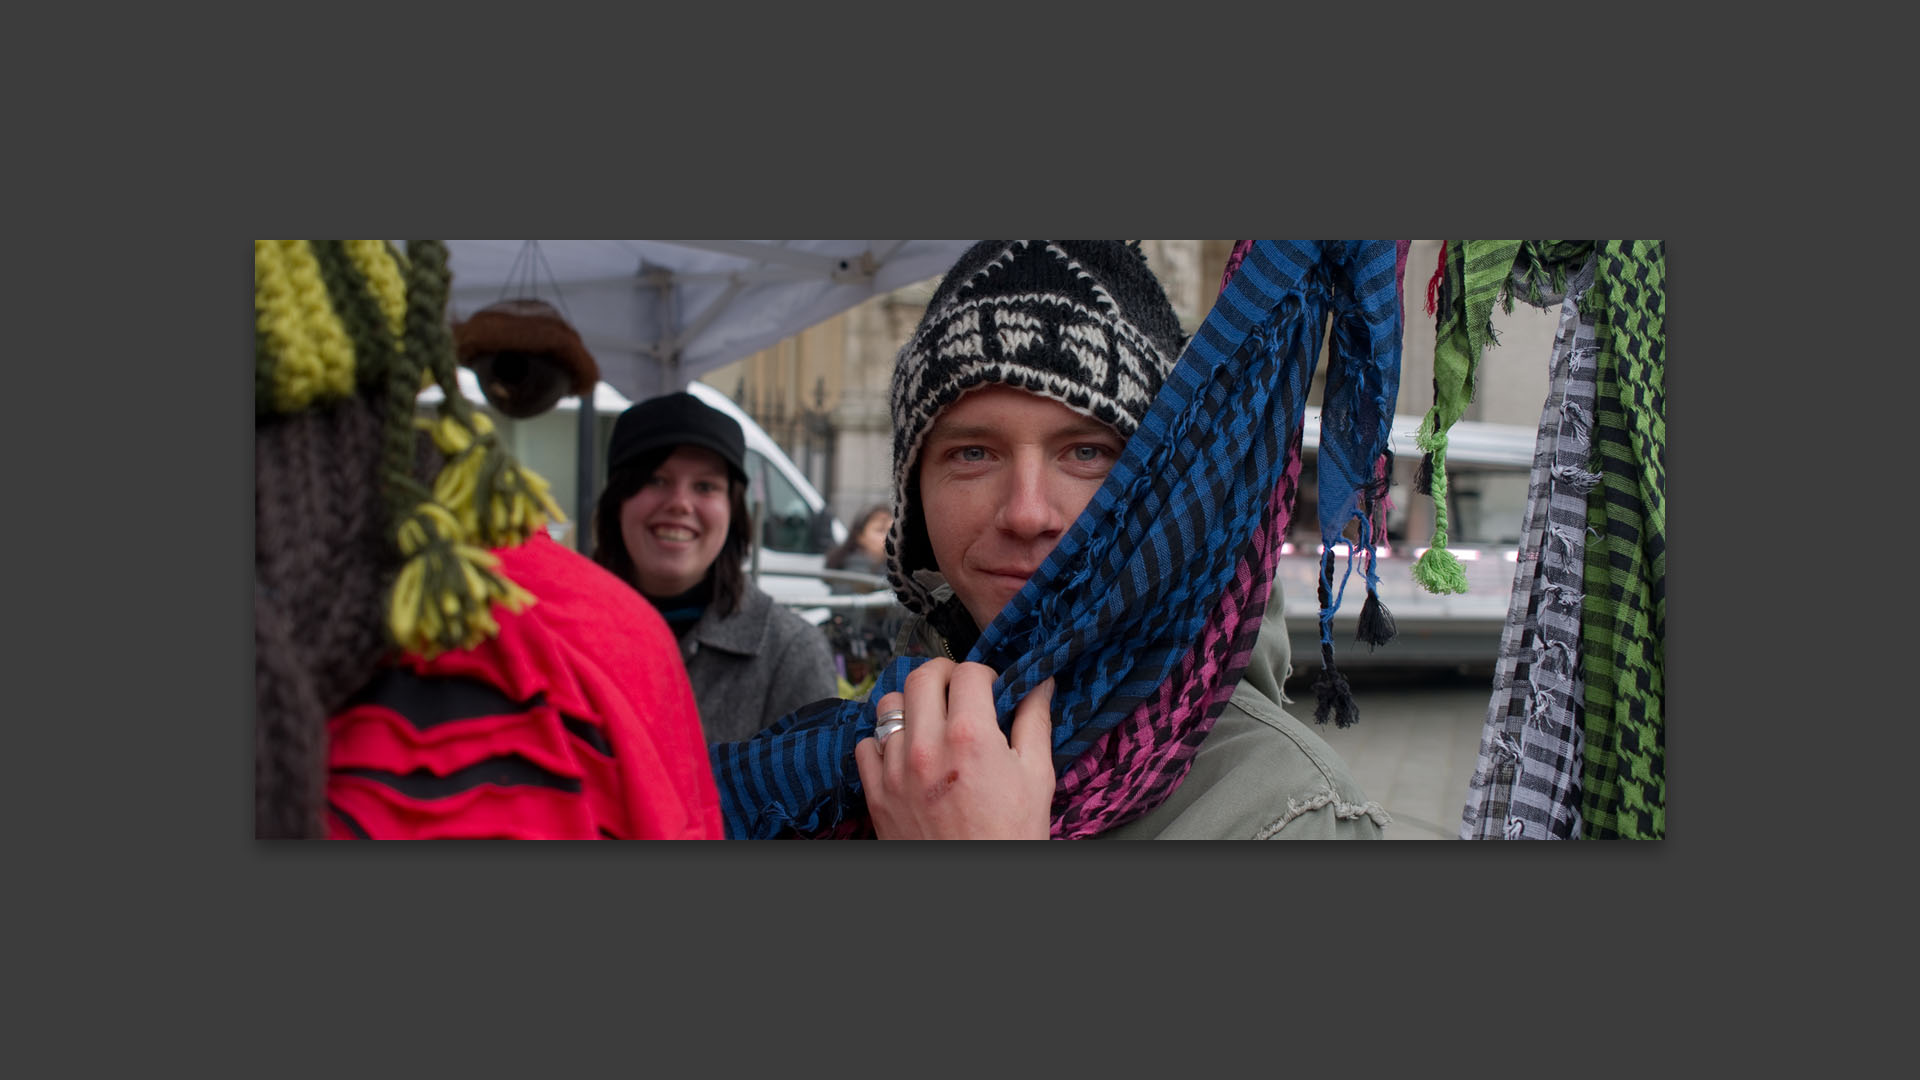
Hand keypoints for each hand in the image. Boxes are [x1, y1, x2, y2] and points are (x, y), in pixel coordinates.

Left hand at [853, 660, 1054, 839]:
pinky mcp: (876, 794)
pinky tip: (907, 753)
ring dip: (911, 704)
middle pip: (920, 676)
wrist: (977, 892)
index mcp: (971, 737)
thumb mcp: (1037, 777)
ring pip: (888, 706)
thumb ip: (1035, 722)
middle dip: (943, 676)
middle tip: (959, 692)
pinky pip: (866, 745)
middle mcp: (926, 746)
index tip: (990, 689)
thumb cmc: (1011, 836)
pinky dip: (884, 742)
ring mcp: (895, 770)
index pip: (967, 673)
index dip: (983, 675)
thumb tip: (1039, 683)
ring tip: (931, 720)